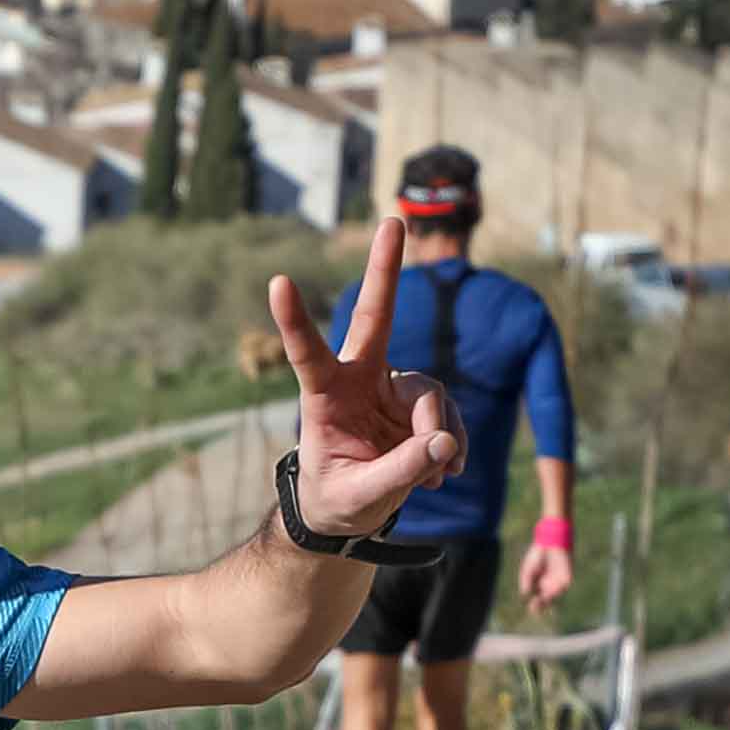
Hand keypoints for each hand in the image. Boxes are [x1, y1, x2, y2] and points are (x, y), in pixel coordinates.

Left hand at [270, 216, 461, 544]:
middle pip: (376, 317)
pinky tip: (444, 472)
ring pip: (431, 393)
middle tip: (393, 219)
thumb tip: (444, 444)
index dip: (294, 320)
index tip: (278, 281)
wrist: (351, 511)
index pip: (307, 354)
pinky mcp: (419, 403)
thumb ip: (400, 472)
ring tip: (436, 477)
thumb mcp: (361, 497)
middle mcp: (358, 379)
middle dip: (384, 269)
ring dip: (439, 436)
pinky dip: (451, 445)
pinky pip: (448, 416)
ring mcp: (392, 386)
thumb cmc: (338, 500)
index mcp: (324, 397)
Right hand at [520, 535, 576, 611]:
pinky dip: (558, 591)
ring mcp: (558, 581)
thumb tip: (525, 595)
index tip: (530, 607)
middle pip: (546, 600)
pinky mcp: (567, 576)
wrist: (550, 542)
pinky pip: (564, 586)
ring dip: (549, 600)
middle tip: (534, 608)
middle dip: (541, 606)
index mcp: (539, 584)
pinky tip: (550, 592)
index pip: (537, 599)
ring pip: (555, 595)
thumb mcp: (527, 569)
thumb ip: (526, 582)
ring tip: (541, 601)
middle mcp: (549, 584)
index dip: (534, 605)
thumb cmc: (537, 554)